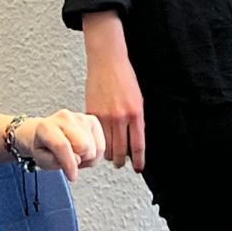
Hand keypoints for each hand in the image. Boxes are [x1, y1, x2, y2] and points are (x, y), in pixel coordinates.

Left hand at [23, 110, 106, 181]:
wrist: (44, 132)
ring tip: (76, 155)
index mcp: (47, 127)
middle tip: (70, 161)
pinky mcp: (92, 120)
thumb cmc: (43, 146)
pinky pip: (101, 145)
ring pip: (95, 148)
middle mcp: (65, 118)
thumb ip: (55, 161)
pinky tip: (84, 152)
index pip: (63, 146)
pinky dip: (94, 153)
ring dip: (87, 158)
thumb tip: (77, 159)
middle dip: (79, 159)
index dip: (70, 164)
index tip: (72, 177)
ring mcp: (80, 117)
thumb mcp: (41, 159)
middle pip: (84, 146)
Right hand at [85, 52, 144, 171]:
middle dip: (122, 161)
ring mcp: (105, 116)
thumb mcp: (138, 100)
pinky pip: (95, 135)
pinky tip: (100, 143)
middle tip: (122, 164)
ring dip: (109, 154)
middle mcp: (120, 117)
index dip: (139, 160)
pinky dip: (98, 142)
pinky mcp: (92, 114)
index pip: (138, 145)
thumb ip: (136, 121)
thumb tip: (134, 141)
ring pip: (106, 147)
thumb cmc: (124, 78)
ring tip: (111, 156)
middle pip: (121, 151)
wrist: (108, 62)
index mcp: (135, 114)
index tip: (139, 168)